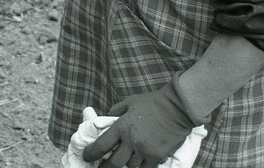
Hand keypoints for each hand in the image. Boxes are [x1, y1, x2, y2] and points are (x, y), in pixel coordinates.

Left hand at [83, 73, 199, 167]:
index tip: (87, 156)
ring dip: (126, 163)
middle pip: (114, 163)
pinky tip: (140, 161)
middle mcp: (132, 141)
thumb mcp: (129, 103)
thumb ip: (115, 112)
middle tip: (102, 167)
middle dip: (105, 167)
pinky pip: (146, 167)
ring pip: (131, 166)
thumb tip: (106, 121)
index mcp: (122, 126)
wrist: (176, 108)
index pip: (101, 145)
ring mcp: (146, 150)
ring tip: (125, 159)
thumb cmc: (151, 103)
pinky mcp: (158, 156)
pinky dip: (141, 165)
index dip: (91, 154)